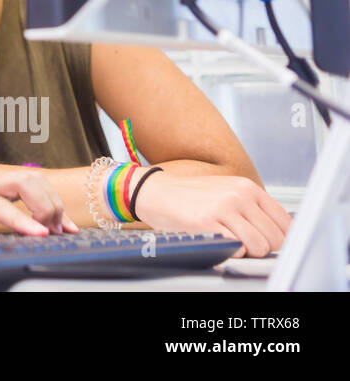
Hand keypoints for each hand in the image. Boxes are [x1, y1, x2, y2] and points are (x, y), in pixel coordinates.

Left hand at [0, 168, 78, 236]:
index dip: (19, 218)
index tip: (41, 234)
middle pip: (23, 180)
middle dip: (45, 204)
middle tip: (51, 233)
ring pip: (33, 180)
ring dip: (52, 203)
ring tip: (59, 232)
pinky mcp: (3, 186)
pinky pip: (34, 187)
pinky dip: (53, 204)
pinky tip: (65, 226)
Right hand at [130, 171, 290, 257]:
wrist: (154, 191)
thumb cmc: (189, 196)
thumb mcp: (226, 191)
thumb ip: (252, 208)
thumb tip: (277, 233)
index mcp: (247, 187)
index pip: (286, 222)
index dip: (281, 239)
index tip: (270, 244)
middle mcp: (239, 195)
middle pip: (276, 238)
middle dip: (264, 248)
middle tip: (248, 246)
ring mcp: (223, 208)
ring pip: (260, 246)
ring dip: (249, 252)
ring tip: (233, 244)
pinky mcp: (207, 222)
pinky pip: (237, 247)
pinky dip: (232, 252)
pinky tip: (220, 243)